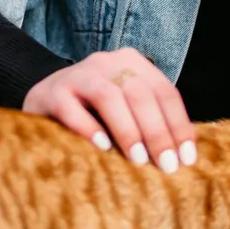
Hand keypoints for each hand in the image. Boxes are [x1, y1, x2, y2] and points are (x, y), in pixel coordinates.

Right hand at [22, 48, 196, 173]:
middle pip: (140, 94)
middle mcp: (107, 62)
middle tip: (166, 166)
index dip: (178, 125)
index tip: (186, 158)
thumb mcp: (125, 107)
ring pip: (109, 96)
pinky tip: (102, 148)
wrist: (43, 99)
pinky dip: (89, 129)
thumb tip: (182, 154)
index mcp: (132, 63)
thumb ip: (149, 118)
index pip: (164, 92)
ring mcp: (78, 74)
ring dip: (128, 130)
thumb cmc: (94, 111)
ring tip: (138, 160)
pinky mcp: (52, 91)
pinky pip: (72, 108)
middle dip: (157, 132)